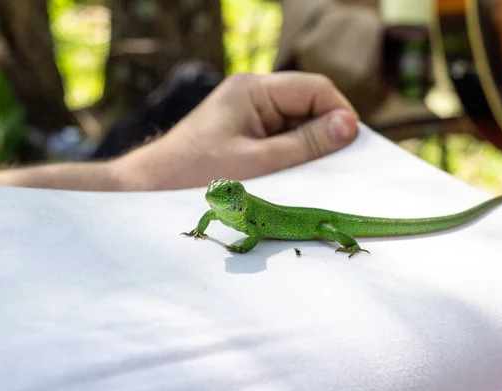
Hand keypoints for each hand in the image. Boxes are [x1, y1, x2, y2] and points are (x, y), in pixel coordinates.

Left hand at [116, 71, 359, 189]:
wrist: (151, 190)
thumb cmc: (198, 174)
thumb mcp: (259, 162)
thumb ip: (306, 143)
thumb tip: (350, 126)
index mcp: (253, 90)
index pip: (314, 88)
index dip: (338, 113)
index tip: (351, 145)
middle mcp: (252, 96)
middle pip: (307, 105)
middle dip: (324, 133)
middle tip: (335, 166)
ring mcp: (248, 116)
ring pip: (296, 125)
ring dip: (308, 148)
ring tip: (310, 175)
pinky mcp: (244, 136)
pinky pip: (280, 140)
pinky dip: (292, 156)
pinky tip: (292, 176)